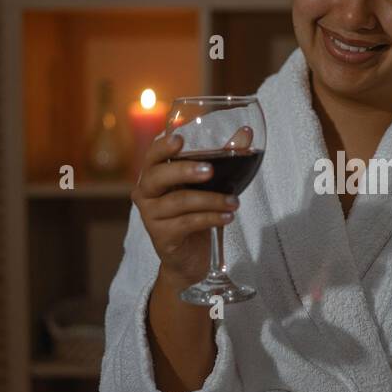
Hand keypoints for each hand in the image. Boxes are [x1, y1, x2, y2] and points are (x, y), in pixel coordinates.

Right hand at [132, 129, 251, 282]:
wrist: (190, 257)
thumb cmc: (197, 213)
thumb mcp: (211, 185)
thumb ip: (224, 157)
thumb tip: (246, 133)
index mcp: (155, 175)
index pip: (152, 155)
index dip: (163, 146)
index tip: (180, 140)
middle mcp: (145, 193)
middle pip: (158, 176)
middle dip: (185, 170)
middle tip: (211, 171)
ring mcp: (151, 216)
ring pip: (179, 201)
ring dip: (211, 200)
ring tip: (234, 202)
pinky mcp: (162, 236)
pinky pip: (187, 223)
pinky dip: (211, 218)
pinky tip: (228, 217)